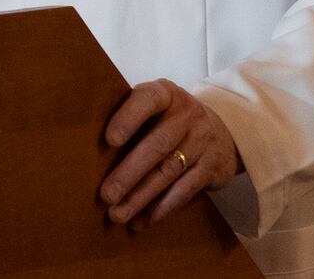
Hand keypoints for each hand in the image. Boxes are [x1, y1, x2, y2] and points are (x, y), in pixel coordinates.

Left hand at [99, 78, 241, 230]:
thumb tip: (90, 150)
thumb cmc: (170, 120)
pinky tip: (143, 220)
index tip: (110, 140)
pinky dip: (161, 208)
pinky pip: (184, 191)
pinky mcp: (212, 167)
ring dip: (140, 197)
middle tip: (107, 195)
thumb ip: (132, 118)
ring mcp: (202, 141)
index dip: (128, 118)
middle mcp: (187, 114)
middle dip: (129, 173)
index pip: (148, 99)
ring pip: (168, 172)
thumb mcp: (157, 108)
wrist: (223, 131)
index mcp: (166, 93)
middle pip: (157, 145)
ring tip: (118, 214)